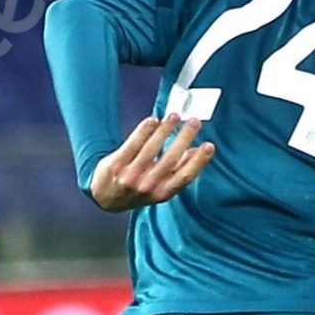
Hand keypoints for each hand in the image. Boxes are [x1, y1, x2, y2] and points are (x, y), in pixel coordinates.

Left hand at [89, 117, 213, 212]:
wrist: (105, 198)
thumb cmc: (139, 189)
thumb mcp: (161, 187)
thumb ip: (179, 170)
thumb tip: (198, 151)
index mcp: (163, 193)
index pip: (185, 176)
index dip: (199, 161)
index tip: (209, 145)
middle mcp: (148, 186)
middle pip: (170, 159)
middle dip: (184, 138)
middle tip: (194, 122)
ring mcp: (130, 176)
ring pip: (151, 149)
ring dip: (165, 130)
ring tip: (174, 116)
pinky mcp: (115, 165)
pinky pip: (132, 144)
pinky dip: (143, 131)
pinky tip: (153, 121)